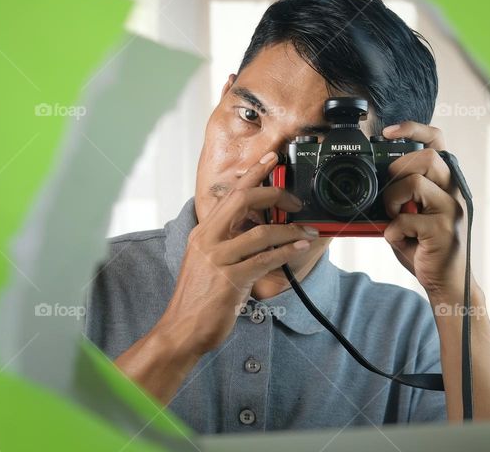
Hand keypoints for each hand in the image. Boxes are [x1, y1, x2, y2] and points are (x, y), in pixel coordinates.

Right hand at [156, 152, 319, 356]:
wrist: (181, 331)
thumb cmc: (198, 299)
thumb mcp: (207, 262)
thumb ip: (227, 244)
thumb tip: (257, 231)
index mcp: (203, 233)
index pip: (230, 194)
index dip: (253, 174)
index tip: (271, 159)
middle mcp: (207, 240)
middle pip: (243, 201)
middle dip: (274, 194)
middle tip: (296, 200)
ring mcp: (217, 259)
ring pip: (261, 232)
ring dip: (290, 230)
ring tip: (308, 231)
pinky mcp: (229, 280)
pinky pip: (265, 259)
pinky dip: (286, 252)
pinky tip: (299, 249)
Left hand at [380, 122, 465, 297]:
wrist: (446, 283)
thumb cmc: (425, 246)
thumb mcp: (412, 212)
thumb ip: (402, 192)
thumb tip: (374, 176)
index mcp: (446, 181)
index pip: (438, 140)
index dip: (414, 128)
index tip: (388, 132)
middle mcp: (455, 191)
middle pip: (427, 156)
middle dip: (398, 170)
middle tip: (391, 194)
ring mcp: (452, 210)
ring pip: (416, 182)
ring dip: (393, 199)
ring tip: (395, 216)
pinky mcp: (444, 230)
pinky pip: (407, 219)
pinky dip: (394, 231)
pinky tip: (401, 240)